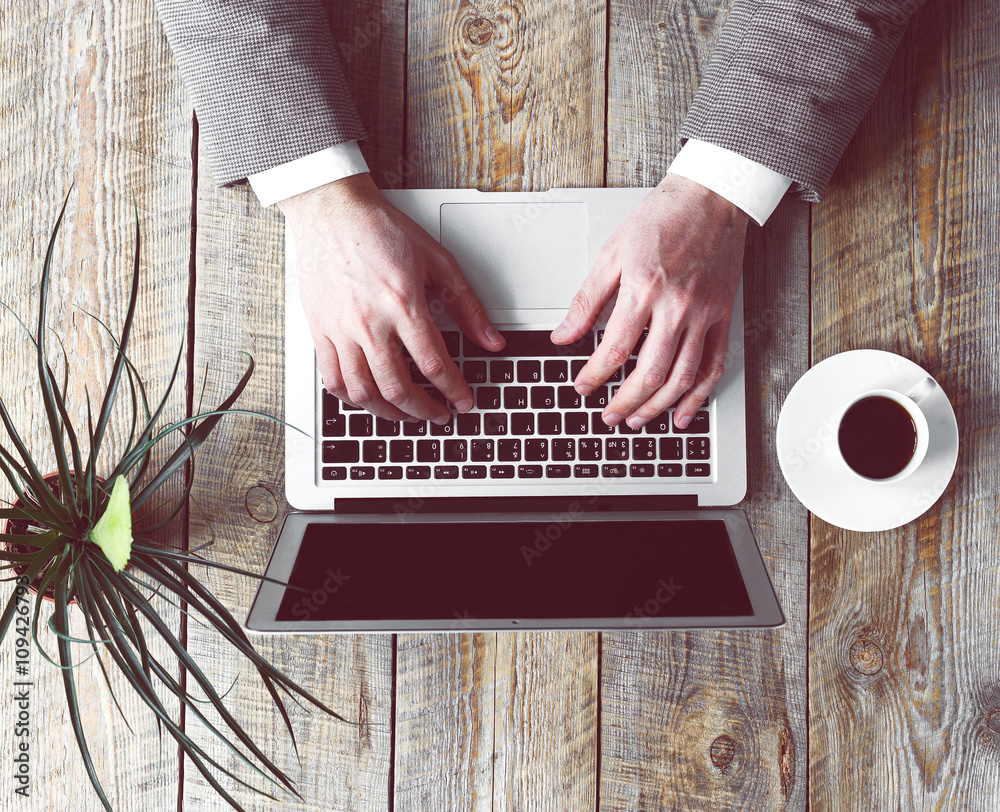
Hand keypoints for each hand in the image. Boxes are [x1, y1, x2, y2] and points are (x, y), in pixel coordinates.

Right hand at [278, 173, 504, 423]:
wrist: (332, 212)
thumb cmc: (381, 231)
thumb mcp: (437, 261)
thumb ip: (467, 305)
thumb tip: (492, 339)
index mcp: (402, 303)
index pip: (433, 363)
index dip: (453, 390)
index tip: (463, 401)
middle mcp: (368, 322)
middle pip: (398, 387)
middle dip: (424, 410)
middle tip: (439, 415)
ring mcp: (340, 329)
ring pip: (364, 392)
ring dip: (390, 413)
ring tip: (408, 414)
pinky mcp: (319, 331)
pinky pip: (333, 380)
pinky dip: (352, 399)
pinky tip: (369, 399)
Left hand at [550, 173, 748, 428]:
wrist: (712, 197)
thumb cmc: (662, 219)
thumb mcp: (612, 253)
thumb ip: (586, 300)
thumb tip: (563, 335)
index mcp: (644, 289)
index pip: (613, 350)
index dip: (594, 376)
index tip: (582, 387)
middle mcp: (677, 307)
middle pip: (649, 373)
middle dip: (625, 402)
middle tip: (608, 416)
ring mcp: (704, 314)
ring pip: (682, 378)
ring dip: (657, 407)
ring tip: (637, 420)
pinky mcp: (723, 316)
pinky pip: (714, 366)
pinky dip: (699, 396)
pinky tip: (684, 413)